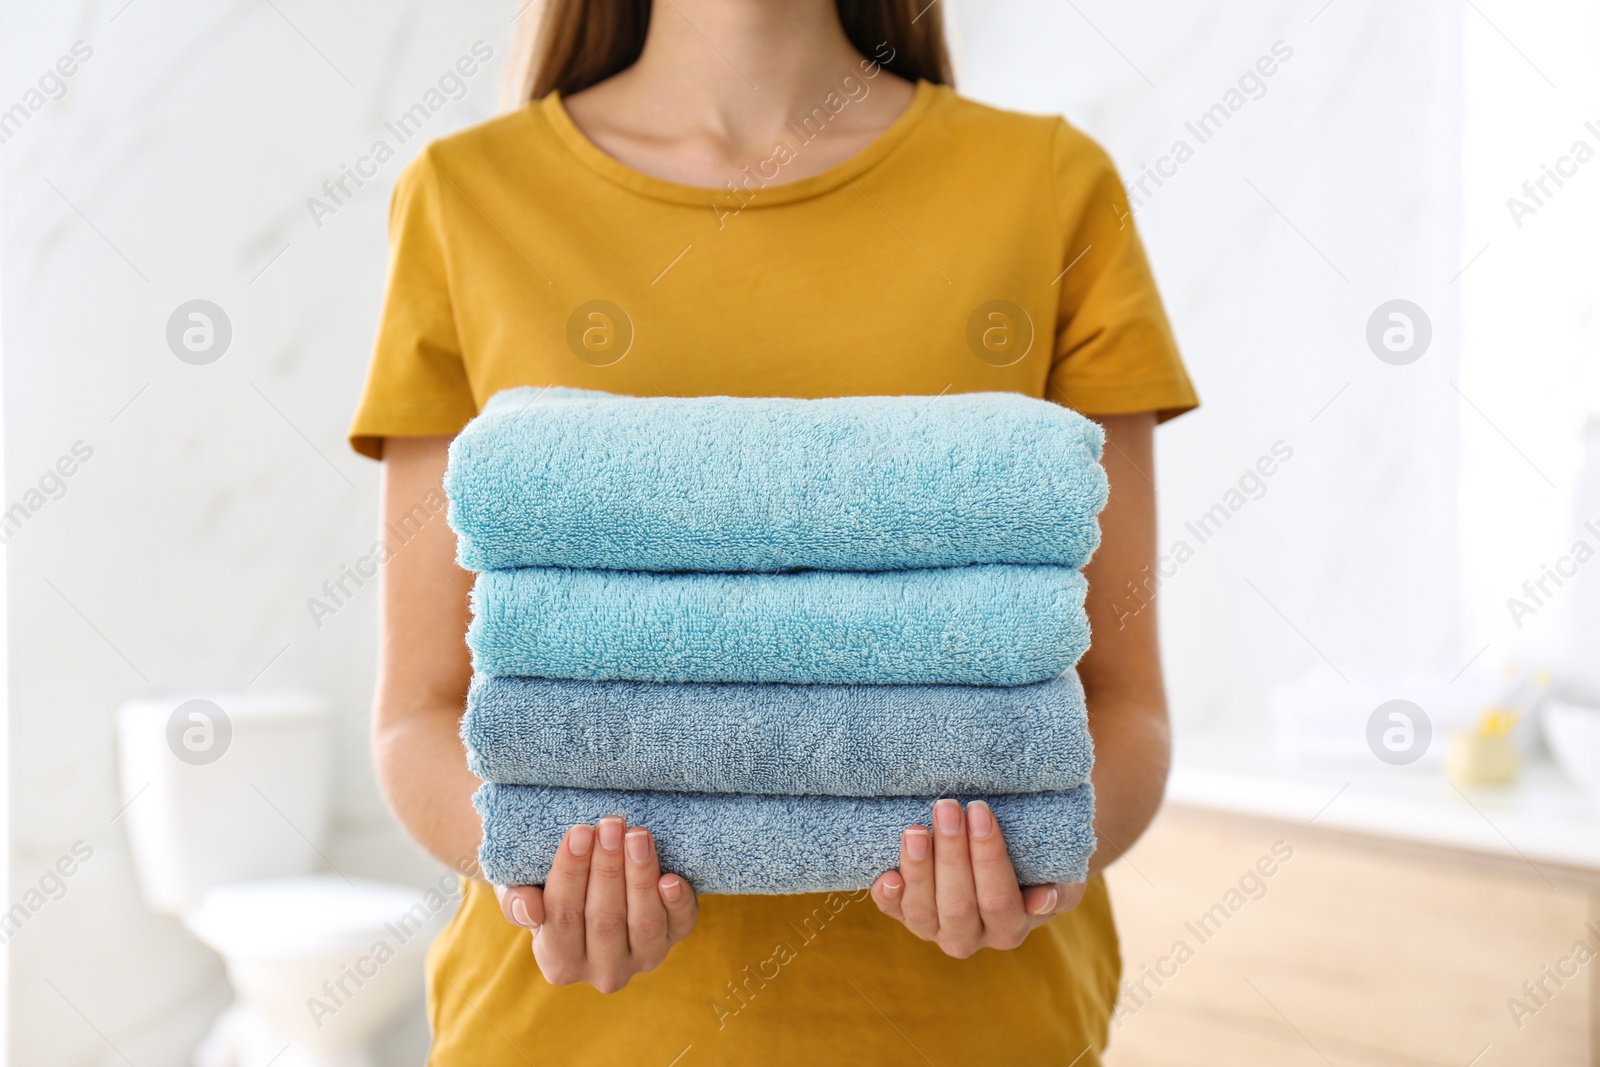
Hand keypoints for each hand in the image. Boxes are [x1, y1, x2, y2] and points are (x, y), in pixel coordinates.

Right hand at [494, 817, 698, 991]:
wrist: (590, 887)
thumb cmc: (548, 888)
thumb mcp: (520, 892)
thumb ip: (516, 903)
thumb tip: (530, 909)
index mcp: (560, 963)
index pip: (562, 918)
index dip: (570, 874)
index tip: (578, 832)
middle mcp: (603, 971)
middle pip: (605, 920)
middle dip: (607, 867)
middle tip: (610, 824)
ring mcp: (642, 959)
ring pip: (643, 923)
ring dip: (640, 875)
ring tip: (637, 835)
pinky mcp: (673, 939)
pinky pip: (681, 925)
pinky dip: (678, 903)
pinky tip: (671, 878)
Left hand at [870, 799, 1084, 956]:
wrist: (1009, 864)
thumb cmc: (1038, 865)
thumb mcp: (1061, 876)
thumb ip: (1059, 890)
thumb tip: (1041, 900)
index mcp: (1010, 928)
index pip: (998, 898)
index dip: (988, 856)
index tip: (980, 811)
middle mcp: (971, 936)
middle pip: (958, 904)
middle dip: (951, 854)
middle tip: (947, 807)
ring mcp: (935, 929)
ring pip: (922, 911)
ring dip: (918, 869)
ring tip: (916, 830)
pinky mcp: (906, 915)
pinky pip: (892, 913)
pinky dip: (887, 896)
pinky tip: (886, 875)